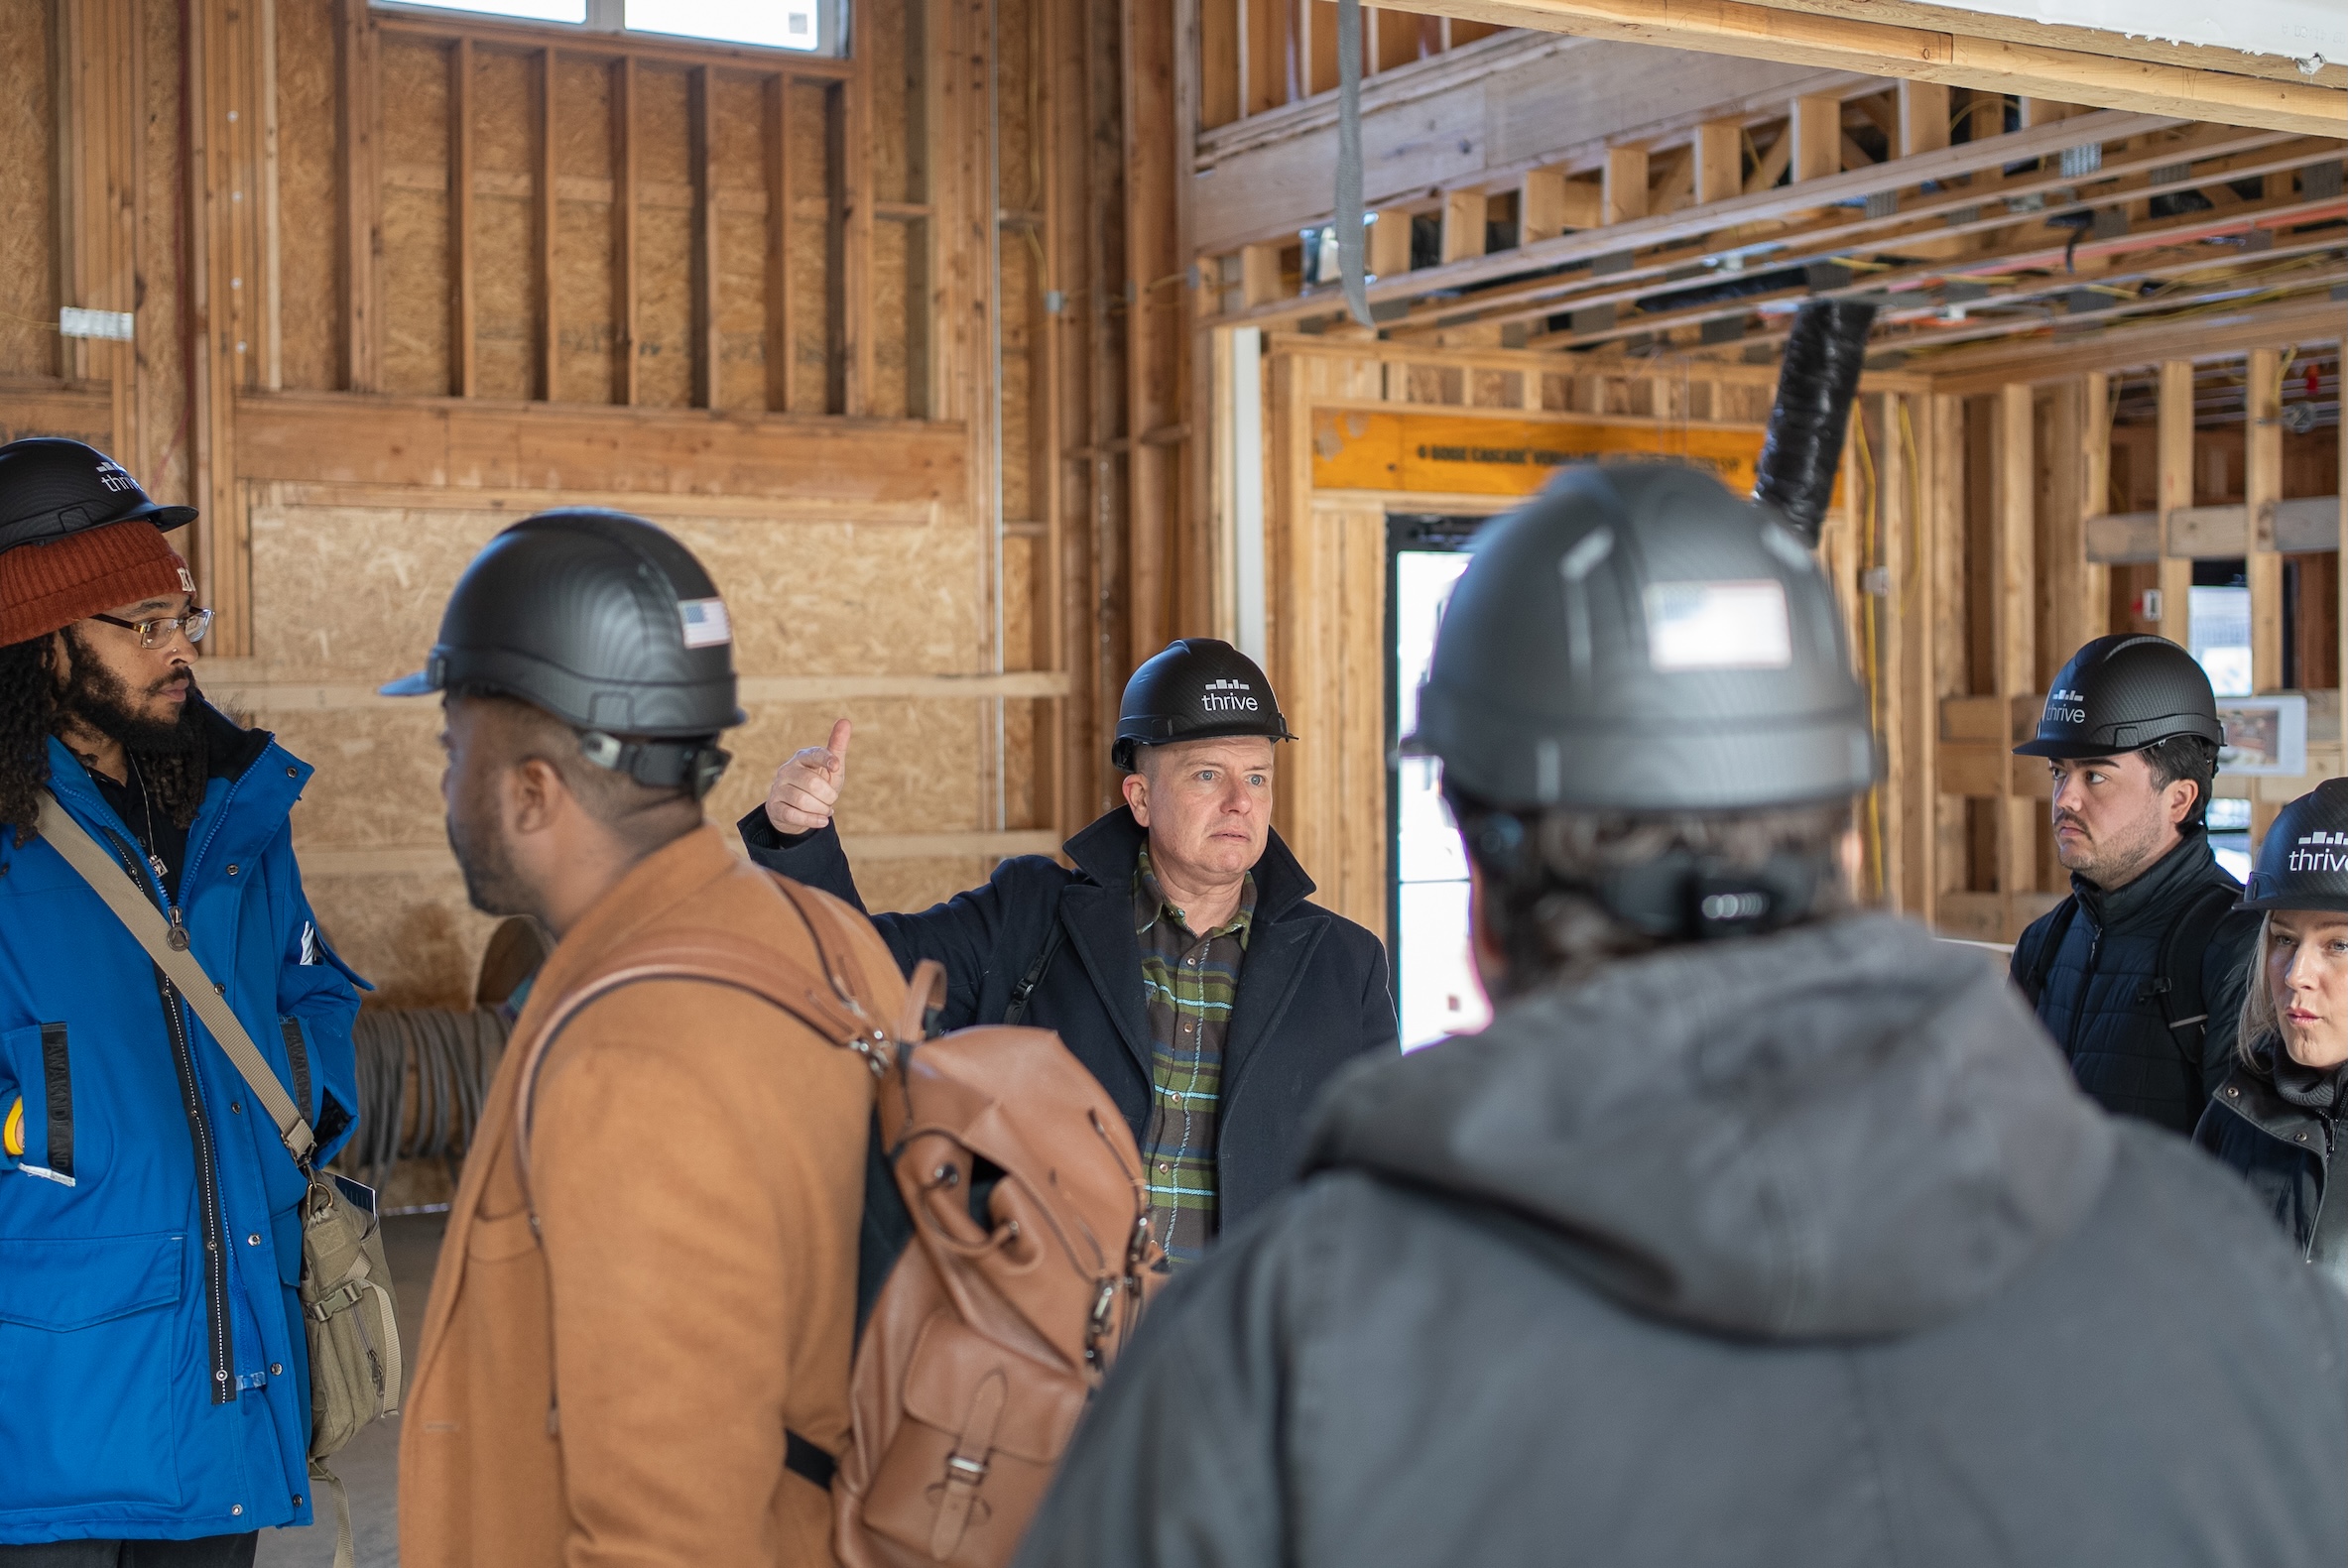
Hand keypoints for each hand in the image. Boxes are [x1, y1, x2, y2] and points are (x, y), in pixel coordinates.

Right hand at [764, 718, 851, 835]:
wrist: (796, 809)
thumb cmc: (818, 784)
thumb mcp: (831, 769)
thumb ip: (837, 747)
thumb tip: (845, 721)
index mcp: (802, 757)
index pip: (814, 754)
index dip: (827, 759)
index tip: (836, 766)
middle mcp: (787, 770)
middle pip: (812, 783)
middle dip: (828, 795)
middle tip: (831, 799)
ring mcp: (778, 788)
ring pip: (802, 801)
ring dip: (821, 809)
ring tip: (826, 809)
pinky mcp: (774, 806)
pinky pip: (793, 815)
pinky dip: (811, 820)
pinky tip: (822, 820)